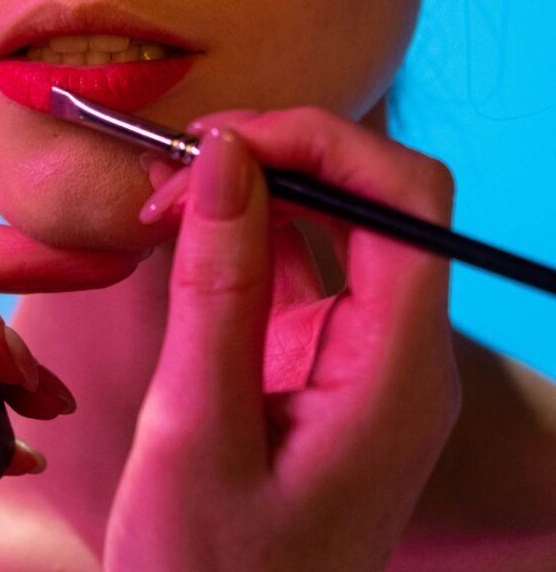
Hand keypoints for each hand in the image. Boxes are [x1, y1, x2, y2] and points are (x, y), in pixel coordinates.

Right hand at [105, 108, 460, 571]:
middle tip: (178, 165)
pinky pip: (303, 264)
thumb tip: (224, 154)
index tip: (221, 140)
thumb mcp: (194, 431)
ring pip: (336, 221)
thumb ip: (216, 287)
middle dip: (280, 155)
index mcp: (399, 374)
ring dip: (256, 187)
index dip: (320, 143)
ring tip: (168, 192)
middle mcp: (401, 354)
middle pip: (376, 197)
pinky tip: (187, 230)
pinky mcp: (326, 361)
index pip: (404, 201)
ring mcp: (366, 356)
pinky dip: (245, 232)